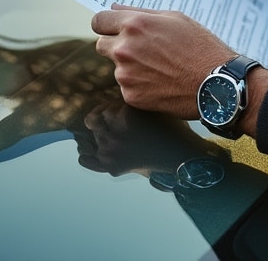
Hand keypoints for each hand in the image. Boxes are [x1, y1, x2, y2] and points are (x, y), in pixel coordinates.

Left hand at [73, 100, 212, 176]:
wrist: (180, 155)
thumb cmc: (169, 127)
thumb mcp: (150, 106)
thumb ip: (129, 101)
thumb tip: (109, 101)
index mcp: (123, 115)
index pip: (102, 109)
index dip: (109, 110)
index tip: (118, 114)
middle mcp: (113, 133)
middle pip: (92, 123)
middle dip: (101, 123)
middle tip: (113, 126)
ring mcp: (111, 152)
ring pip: (90, 140)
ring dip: (99, 138)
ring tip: (112, 139)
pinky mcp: (111, 167)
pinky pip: (86, 160)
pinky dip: (88, 156)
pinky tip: (97, 152)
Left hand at [91, 4, 233, 117]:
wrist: (216, 83)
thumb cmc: (200, 46)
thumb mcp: (175, 18)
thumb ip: (141, 13)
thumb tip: (115, 8)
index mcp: (134, 25)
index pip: (99, 21)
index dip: (107, 24)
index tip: (114, 29)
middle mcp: (125, 49)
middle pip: (101, 45)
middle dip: (116, 45)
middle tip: (141, 50)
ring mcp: (126, 75)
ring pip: (116, 67)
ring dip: (130, 66)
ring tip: (159, 67)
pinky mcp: (131, 96)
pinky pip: (127, 86)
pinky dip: (139, 85)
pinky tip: (161, 82)